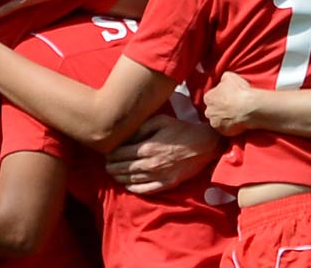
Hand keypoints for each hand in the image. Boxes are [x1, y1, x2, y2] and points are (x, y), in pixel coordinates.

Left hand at [104, 114, 222, 193]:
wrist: (204, 144)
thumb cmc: (181, 129)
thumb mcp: (161, 121)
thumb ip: (142, 127)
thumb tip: (127, 136)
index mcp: (148, 147)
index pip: (121, 154)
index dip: (111, 155)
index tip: (106, 154)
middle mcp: (150, 164)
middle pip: (124, 168)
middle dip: (112, 167)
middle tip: (106, 165)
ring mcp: (159, 176)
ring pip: (132, 180)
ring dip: (119, 178)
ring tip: (113, 174)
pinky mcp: (166, 184)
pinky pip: (145, 190)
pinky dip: (133, 188)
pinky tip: (127, 185)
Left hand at [203, 72, 254, 135]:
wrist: (249, 107)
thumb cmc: (239, 91)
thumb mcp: (229, 76)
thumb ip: (222, 79)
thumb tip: (222, 81)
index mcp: (208, 98)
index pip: (210, 97)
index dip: (219, 97)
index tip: (226, 97)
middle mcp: (208, 112)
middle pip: (212, 110)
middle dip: (219, 108)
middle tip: (231, 106)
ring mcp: (215, 123)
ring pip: (218, 120)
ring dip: (224, 118)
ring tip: (235, 114)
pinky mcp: (223, 132)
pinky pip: (226, 129)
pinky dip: (230, 126)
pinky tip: (238, 121)